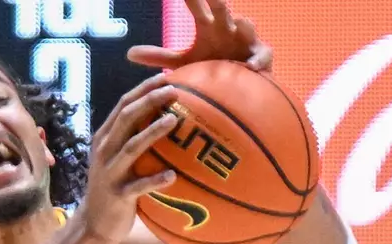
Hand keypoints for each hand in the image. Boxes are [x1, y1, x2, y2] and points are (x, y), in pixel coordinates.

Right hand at [75, 73, 179, 243]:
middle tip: (174, 90)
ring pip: (132, 147)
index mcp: (105, 138)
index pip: (123, 105)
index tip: (166, 77)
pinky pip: (139, 186)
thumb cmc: (114, 188)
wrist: (94, 224)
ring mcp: (110, 173)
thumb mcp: (117, 158)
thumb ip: (132, 138)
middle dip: (149, 101)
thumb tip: (164, 116)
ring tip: (173, 120)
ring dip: (152, 132)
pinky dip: (156, 180)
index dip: (143, 89)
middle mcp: (105, 150)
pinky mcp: (118, 196)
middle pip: (126, 118)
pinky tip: (172, 176)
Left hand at [128, 0, 271, 71]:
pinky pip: (262, 55)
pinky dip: (257, 60)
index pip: (195, 4)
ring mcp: (245, 40)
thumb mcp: (184, 62)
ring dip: (242, 24)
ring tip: (237, 22)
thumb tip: (129, 53)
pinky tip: (250, 66)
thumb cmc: (211, 68)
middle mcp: (226, 27)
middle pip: (221, 7)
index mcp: (208, 25)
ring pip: (246, 26)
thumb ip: (159, 56)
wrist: (237, 87)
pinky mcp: (259, 58)